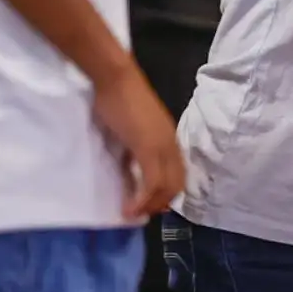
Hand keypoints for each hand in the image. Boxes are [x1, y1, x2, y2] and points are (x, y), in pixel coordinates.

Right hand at [91, 60, 185, 218]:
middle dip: (160, 204)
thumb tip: (130, 166)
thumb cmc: (119, 97)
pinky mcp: (149, 148)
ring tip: (132, 213)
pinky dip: (142, 200)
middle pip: (177, 185)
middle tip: (140, 213)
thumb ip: (135, 147)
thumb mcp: (132, 128)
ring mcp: (162, 146)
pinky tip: (128, 207)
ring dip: (151, 205)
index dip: (166, 193)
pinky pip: (152, 183)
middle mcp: (171, 144)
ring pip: (167, 187)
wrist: (115, 78)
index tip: (148, 204)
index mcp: (168, 138)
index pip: (178, 174)